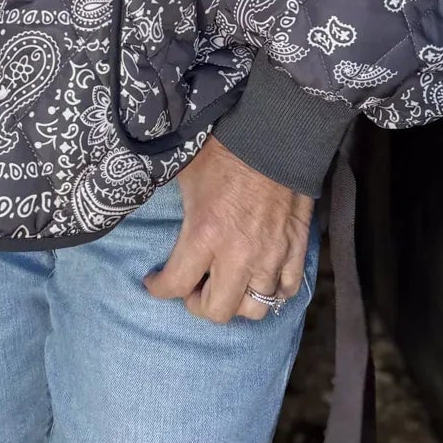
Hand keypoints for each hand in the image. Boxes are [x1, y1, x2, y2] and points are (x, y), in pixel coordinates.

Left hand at [142, 134, 312, 321]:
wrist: (274, 131)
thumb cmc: (224, 148)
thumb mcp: (185, 174)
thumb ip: (174, 207)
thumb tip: (146, 204)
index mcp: (205, 234)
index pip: (176, 285)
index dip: (159, 288)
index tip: (155, 282)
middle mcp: (238, 254)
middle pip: (216, 311)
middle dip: (197, 303)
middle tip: (192, 286)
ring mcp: (271, 255)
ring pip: (254, 308)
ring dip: (236, 301)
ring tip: (226, 284)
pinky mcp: (296, 248)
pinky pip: (286, 290)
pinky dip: (272, 291)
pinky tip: (259, 277)